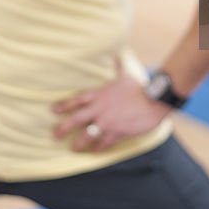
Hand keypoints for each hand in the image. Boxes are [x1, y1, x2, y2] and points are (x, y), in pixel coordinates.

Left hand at [53, 60, 170, 152]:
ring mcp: (107, 122)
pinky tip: (94, 152)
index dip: (64, 105)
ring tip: (73, 148)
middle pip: (76, 119)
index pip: (77, 100)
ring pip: (87, 134)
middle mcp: (100, 109)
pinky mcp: (117, 132)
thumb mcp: (126, 76)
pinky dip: (98, 148)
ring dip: (79, 142)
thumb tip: (118, 56)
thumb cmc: (140, 88)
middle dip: (64, 127)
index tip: (54, 110)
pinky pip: (104, 143)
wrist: (154, 100)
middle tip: (55, 135)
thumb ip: (119, 67)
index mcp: (99, 95)